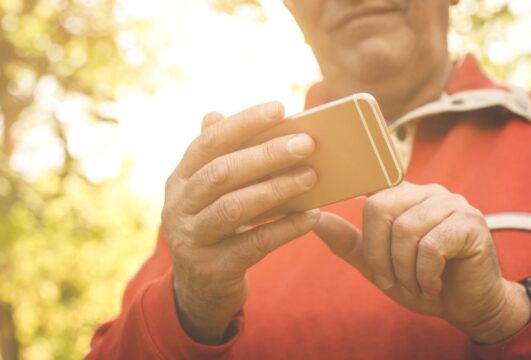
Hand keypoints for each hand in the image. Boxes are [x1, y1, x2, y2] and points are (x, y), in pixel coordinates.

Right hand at [162, 102, 319, 344]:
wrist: (200, 289)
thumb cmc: (216, 227)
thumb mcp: (210, 193)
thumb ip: (219, 157)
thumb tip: (216, 112)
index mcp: (180, 179)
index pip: (208, 142)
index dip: (243, 124)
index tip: (280, 108)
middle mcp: (178, 207)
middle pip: (221, 172)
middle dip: (266, 154)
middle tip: (307, 143)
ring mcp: (193, 239)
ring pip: (234, 207)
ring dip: (277, 189)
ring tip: (312, 177)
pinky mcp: (213, 269)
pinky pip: (254, 244)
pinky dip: (285, 228)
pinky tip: (311, 217)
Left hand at [314, 182, 530, 343]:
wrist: (468, 305)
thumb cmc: (423, 281)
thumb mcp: (379, 264)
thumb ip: (350, 242)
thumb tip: (315, 220)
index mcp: (406, 195)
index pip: (372, 187)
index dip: (353, 190)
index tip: (328, 201)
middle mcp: (428, 192)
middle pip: (380, 208)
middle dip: (378, 254)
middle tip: (389, 280)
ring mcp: (452, 204)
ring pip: (405, 230)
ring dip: (404, 270)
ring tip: (414, 285)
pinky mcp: (470, 223)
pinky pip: (432, 247)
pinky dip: (425, 274)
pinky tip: (432, 284)